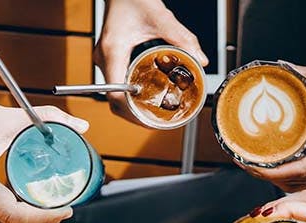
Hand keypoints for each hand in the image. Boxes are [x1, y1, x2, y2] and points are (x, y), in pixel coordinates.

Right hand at [94, 0, 208, 125]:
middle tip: (159, 122)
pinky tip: (148, 97)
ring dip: (133, 107)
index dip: (131, 112)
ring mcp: (106, 60)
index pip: (116, 93)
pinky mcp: (110, 58)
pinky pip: (117, 84)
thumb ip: (182, 38)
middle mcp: (105, 58)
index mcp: (113, 51)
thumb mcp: (161, 17)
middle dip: (135, 115)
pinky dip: (131, 95)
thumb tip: (200, 60)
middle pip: (115, 99)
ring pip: (115, 94)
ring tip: (156, 114)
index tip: (150, 119)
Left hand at [244, 65, 305, 191]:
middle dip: (266, 176)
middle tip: (240, 163)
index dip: (270, 171)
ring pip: (303, 186)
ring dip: (277, 179)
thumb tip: (286, 65)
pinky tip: (274, 169)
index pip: (298, 170)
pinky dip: (291, 178)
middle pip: (296, 182)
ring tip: (252, 167)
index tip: (247, 165)